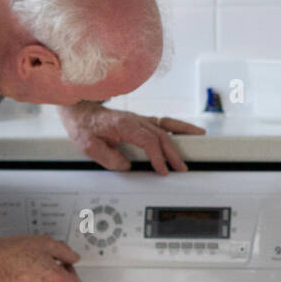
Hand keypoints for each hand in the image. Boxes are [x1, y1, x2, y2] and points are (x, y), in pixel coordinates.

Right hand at [0, 235, 81, 281]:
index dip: (71, 274)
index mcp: (57, 281)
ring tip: (29, 272)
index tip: (63, 268)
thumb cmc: (14, 252)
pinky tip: (21, 281)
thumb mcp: (46, 244)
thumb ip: (65, 252)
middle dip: (55, 279)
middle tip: (43, 266)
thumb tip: (73, 258)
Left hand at [57, 101, 205, 174]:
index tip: (162, 170)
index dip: (157, 156)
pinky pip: (164, 122)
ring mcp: (139, 119)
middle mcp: (134, 120)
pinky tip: (190, 131)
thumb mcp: (88, 145)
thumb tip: (126, 165)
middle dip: (173, 152)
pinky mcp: (141, 121)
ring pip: (166, 126)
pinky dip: (179, 126)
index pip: (147, 141)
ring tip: (200, 138)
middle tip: (181, 167)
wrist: (79, 111)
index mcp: (123, 125)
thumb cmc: (84, 127)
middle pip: (160, 135)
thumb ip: (107, 157)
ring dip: (183, 134)